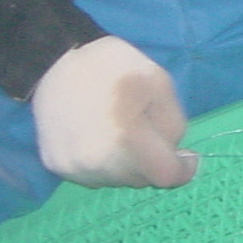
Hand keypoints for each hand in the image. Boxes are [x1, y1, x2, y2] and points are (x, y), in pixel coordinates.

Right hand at [30, 35, 197, 188]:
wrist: (56, 61)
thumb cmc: (114, 67)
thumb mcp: (160, 84)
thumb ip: (173, 125)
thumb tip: (175, 155)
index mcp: (126, 138)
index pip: (165, 176)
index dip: (183, 171)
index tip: (187, 159)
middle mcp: (97, 162)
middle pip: (141, 179)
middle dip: (153, 162)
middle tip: (149, 133)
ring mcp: (74, 167)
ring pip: (117, 180)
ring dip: (128, 165)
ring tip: (122, 133)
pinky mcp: (57, 166)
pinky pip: (93, 176)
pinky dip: (105, 164)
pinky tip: (101, 138)